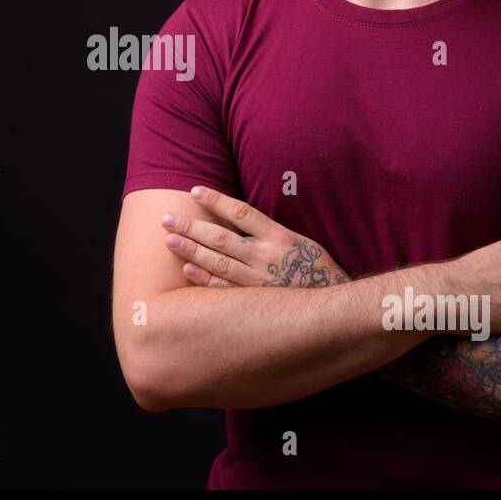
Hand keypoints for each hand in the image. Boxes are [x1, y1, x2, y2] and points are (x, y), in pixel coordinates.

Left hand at [161, 186, 350, 287]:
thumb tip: (239, 217)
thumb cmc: (317, 271)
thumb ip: (270, 232)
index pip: (241, 212)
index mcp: (279, 237)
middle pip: (221, 238)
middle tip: (166, 218)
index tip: (194, 191)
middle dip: (192, 227)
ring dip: (191, 251)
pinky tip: (187, 270)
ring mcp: (259, 281)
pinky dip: (205, 280)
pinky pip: (225, 290)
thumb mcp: (300, 243)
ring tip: (169, 240)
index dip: (216, 200)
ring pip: (219, 263)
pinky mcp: (255, 301)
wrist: (334, 308)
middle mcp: (266, 257)